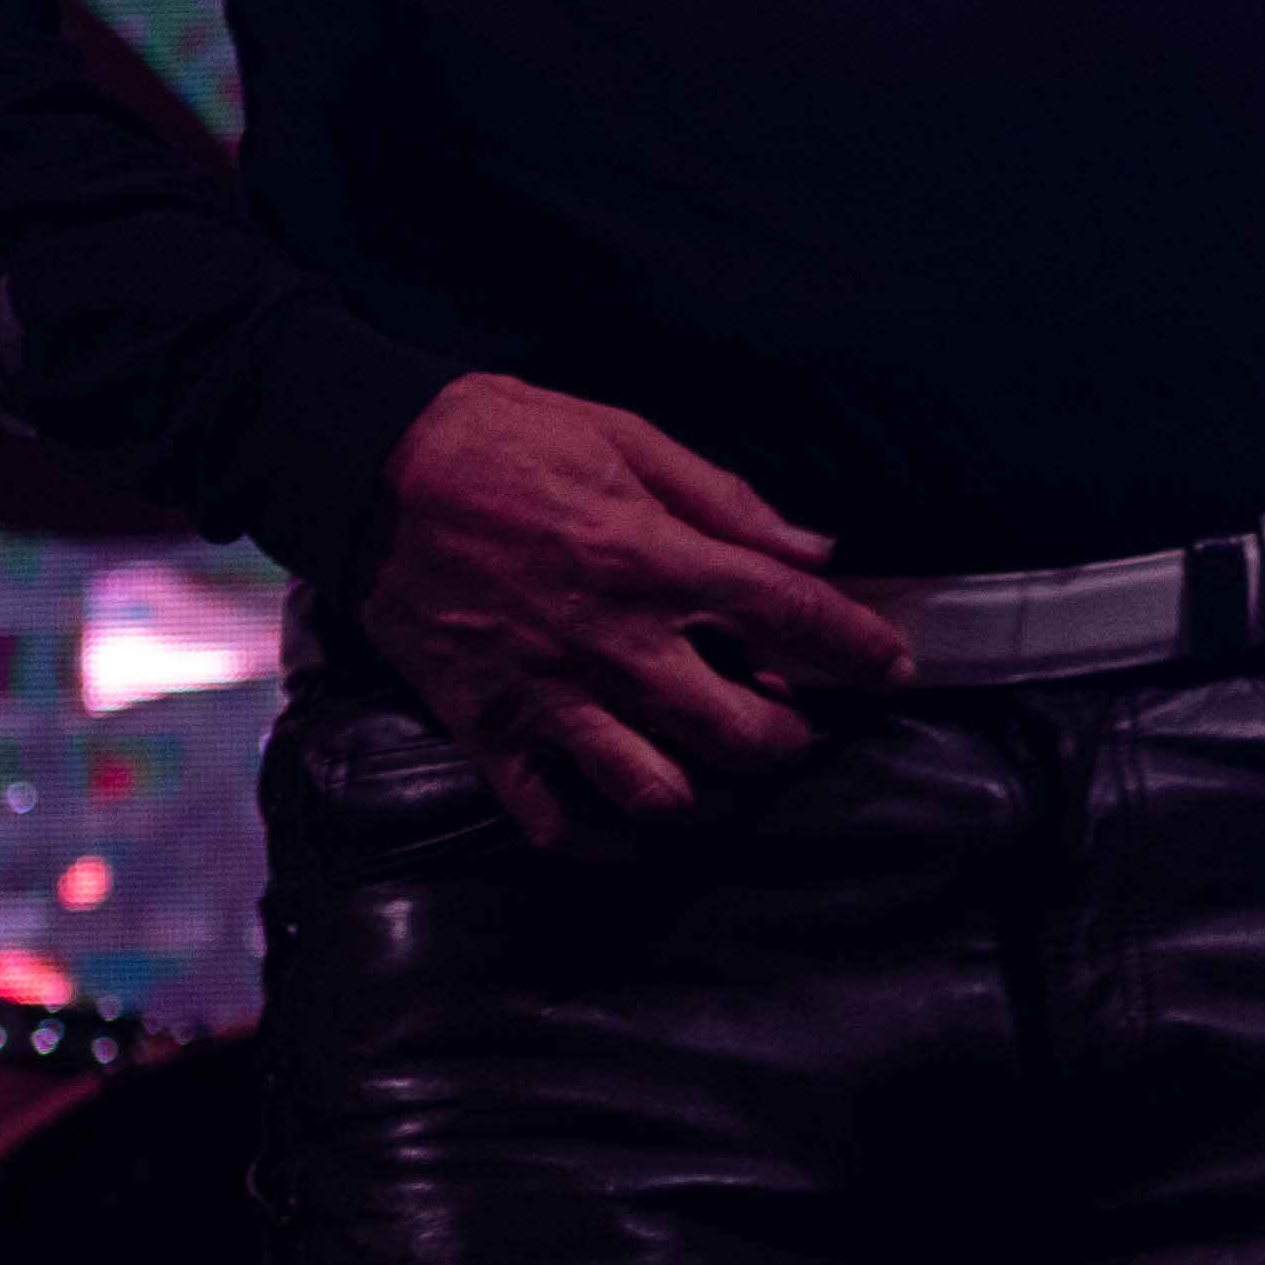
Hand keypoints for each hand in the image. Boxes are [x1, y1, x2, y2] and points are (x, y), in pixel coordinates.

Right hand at [355, 373, 913, 843]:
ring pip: (650, 788)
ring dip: (696, 784)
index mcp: (654, 562)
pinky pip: (543, 811)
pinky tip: (605, 803)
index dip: (856, 646)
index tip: (894, 668)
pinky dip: (582, 824)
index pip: (788, 616)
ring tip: (705, 758)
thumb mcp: (630, 440)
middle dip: (785, 737)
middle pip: (734, 731)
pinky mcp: (482, 723)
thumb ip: (727, 502)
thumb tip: (816, 549)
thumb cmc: (509, 440)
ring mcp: (545, 693)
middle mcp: (612, 642)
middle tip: (792, 719)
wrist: (371, 470)